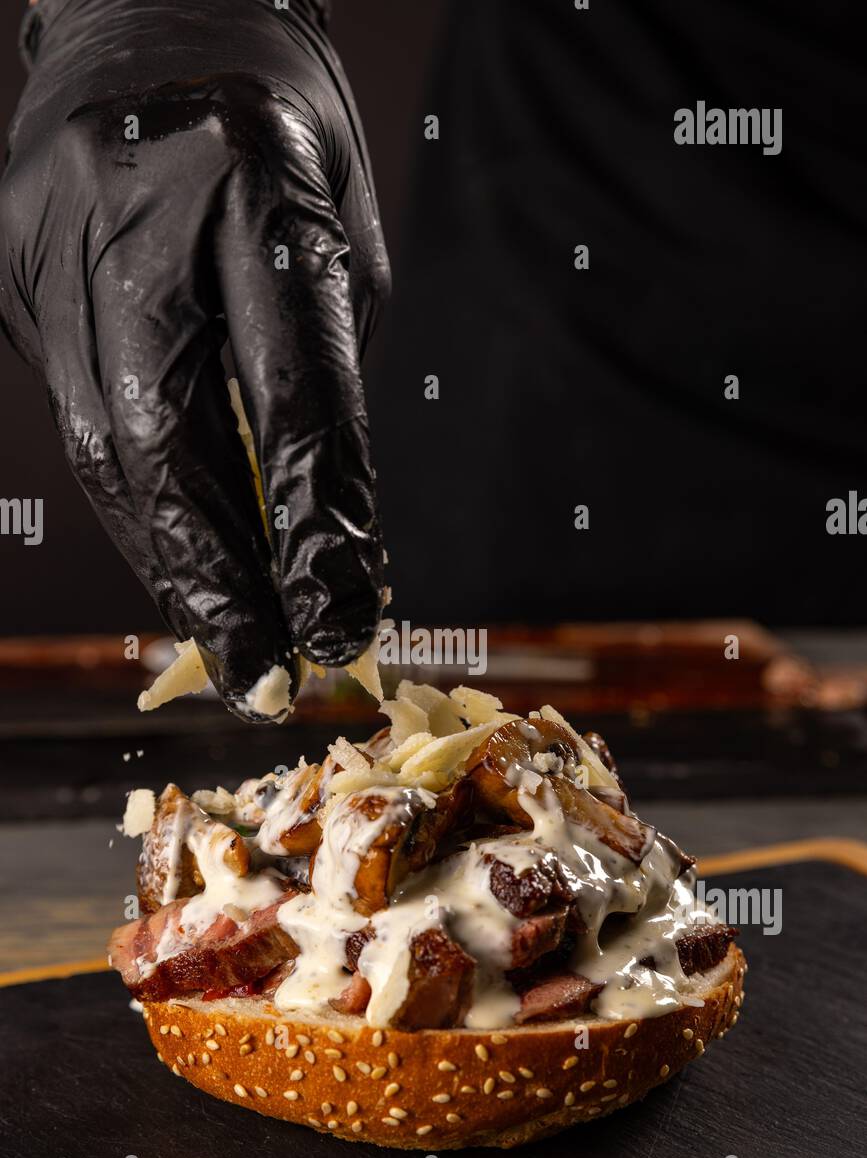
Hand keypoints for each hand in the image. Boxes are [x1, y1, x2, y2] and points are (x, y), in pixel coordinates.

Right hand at [1, 0, 388, 718]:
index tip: (346, 614)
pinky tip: (177, 567)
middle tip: (268, 672)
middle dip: (222, 573)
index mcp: (250, 174)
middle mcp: (134, 205)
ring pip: (104, 444)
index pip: (290, 386)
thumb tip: (322, 525)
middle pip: (167, 433)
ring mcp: (52, 235)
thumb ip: (325, 372)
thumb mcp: (340, 230)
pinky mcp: (13, 265)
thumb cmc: (276, 127)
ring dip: (171, 562)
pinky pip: (76, 418)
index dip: (317, 520)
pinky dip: (135, 509)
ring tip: (226, 643)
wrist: (145, 6)